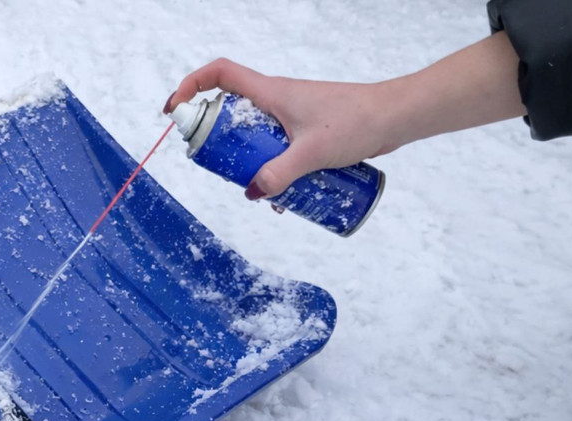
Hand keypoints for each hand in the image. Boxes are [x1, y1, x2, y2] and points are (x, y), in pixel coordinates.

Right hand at [165, 59, 396, 199]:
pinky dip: (274, 168)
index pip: (220, 74)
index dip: (192, 85)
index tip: (176, 109)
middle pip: (231, 112)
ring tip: (262, 190)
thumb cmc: (355, 123)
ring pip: (255, 136)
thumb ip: (279, 175)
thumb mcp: (311, 154)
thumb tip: (252, 193)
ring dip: (250, 162)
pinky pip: (276, 148)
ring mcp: (290, 116)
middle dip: (220, 141)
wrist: (395, 117)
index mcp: (271, 93)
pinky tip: (286, 195)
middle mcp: (276, 101)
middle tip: (220, 167)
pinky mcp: (305, 131)